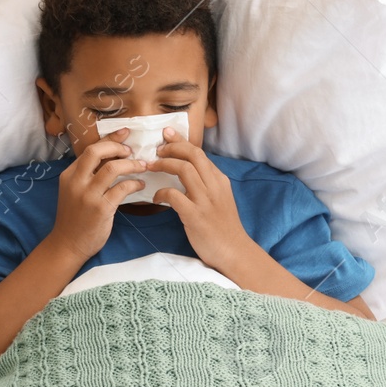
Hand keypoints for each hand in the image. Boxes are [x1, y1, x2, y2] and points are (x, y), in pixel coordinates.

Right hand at [45, 130, 146, 261]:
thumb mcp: (74, 192)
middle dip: (118, 146)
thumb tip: (113, 158)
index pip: (90, 149)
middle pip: (96, 152)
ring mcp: (88, 195)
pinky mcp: (100, 209)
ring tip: (142, 166)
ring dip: (131, 165)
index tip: (125, 133)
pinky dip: (134, 183)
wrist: (67, 245)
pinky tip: (140, 185)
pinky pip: (122, 189)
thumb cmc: (75, 218)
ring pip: (112, 168)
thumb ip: (88, 176)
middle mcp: (76, 182)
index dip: (110, 139)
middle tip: (132, 151)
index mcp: (69, 175)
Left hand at [150, 128, 255, 271]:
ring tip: (151, 167)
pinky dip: (161, 192)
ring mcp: (206, 200)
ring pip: (184, 169)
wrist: (234, 252)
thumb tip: (188, 170)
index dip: (181, 141)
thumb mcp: (220, 199)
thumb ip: (207, 184)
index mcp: (220, 180)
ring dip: (164, 164)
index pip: (200, 153)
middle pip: (193, 155)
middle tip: (157, 150)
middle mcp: (214, 186)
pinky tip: (156, 198)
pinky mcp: (195, 216)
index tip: (167, 134)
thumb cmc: (223, 227)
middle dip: (172, 147)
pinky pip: (174, 195)